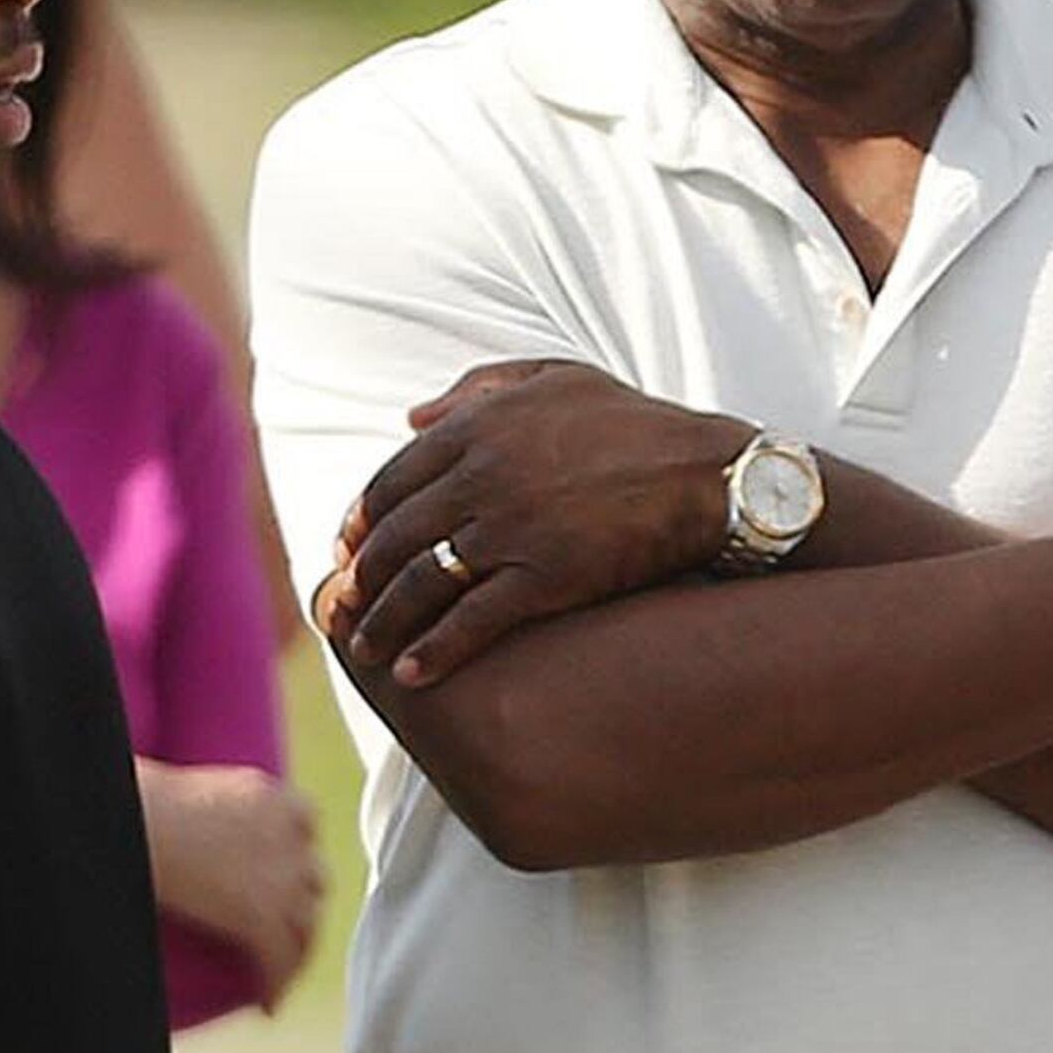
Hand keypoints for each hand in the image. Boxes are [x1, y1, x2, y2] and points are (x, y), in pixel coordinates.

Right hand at [138, 762, 326, 1008]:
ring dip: (297, 947)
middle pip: (313, 877)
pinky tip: (267, 1004)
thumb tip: (191, 821)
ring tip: (278, 969)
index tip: (284, 866)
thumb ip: (218, 808)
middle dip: (301, 899)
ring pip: (309, 924)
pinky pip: (281, 961)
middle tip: (280, 924)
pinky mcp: (261, 916)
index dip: (297, 848)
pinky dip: (275, 984)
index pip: (306, 823)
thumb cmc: (142, 802)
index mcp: (271, 796)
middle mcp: (287, 834)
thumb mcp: (195, 789)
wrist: (139, 825)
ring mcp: (281, 877)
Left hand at [322, 363, 751, 689]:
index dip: (360, 522)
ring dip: (383, 622)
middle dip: (360, 579)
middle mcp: (480, 476)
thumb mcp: (554, 377)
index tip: (348, 550)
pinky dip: (435, 651)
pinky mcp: (543, 578)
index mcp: (476, 427)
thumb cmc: (636, 424)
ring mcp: (509, 529)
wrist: (706, 474)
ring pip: (420, 583)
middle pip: (394, 537)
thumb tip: (413, 416)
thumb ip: (477, 388)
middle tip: (345, 609)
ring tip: (365, 650)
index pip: (390, 481)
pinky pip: (470, 621)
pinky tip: (413, 674)